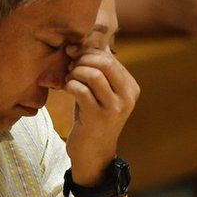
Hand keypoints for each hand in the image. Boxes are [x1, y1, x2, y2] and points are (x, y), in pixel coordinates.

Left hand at [63, 44, 139, 184]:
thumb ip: (97, 70)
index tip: (72, 54)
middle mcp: (128, 96)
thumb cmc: (92, 118)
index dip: (88, 52)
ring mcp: (115, 108)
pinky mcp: (99, 117)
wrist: (93, 153)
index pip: (110, 58)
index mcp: (131, 87)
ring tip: (68, 79)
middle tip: (69, 66)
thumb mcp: (100, 92)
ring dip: (74, 73)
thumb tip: (84, 42)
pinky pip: (80, 90)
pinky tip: (66, 89)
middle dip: (81, 60)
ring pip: (92, 74)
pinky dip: (69, 85)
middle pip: (104, 63)